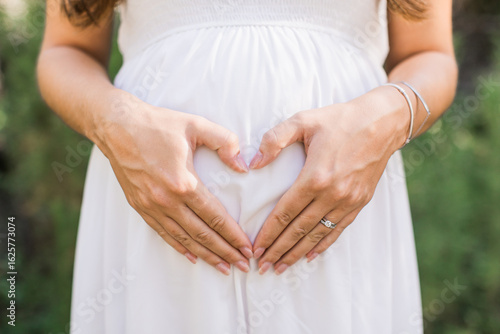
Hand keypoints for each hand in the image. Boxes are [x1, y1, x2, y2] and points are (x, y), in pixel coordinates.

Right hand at [96, 93, 252, 274]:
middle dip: (225, 252)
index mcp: (184, 182)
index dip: (233, 235)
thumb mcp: (196, 125)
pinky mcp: (140, 206)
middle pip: (202, 234)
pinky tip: (192, 256)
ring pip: (184, 238)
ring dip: (205, 255)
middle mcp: (167, 200)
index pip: (215, 216)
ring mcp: (151, 206)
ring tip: (223, 267)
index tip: (248, 248)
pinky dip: (179, 247)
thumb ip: (225, 142)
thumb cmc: (158, 124)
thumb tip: (243, 166)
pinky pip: (163, 233)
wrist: (116, 126)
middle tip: (243, 265)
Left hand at [249, 87, 409, 274]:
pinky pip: (337, 230)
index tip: (255, 247)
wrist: (382, 123)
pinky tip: (310, 255)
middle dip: (278, 249)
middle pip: (298, 229)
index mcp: (315, 176)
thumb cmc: (340, 120)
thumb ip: (274, 139)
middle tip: (262, 266)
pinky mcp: (359, 203)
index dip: (268, 232)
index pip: (285, 212)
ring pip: (317, 235)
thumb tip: (253, 163)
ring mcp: (348, 201)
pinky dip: (322, 245)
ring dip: (297, 253)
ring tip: (281, 267)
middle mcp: (332, 194)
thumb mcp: (303, 121)